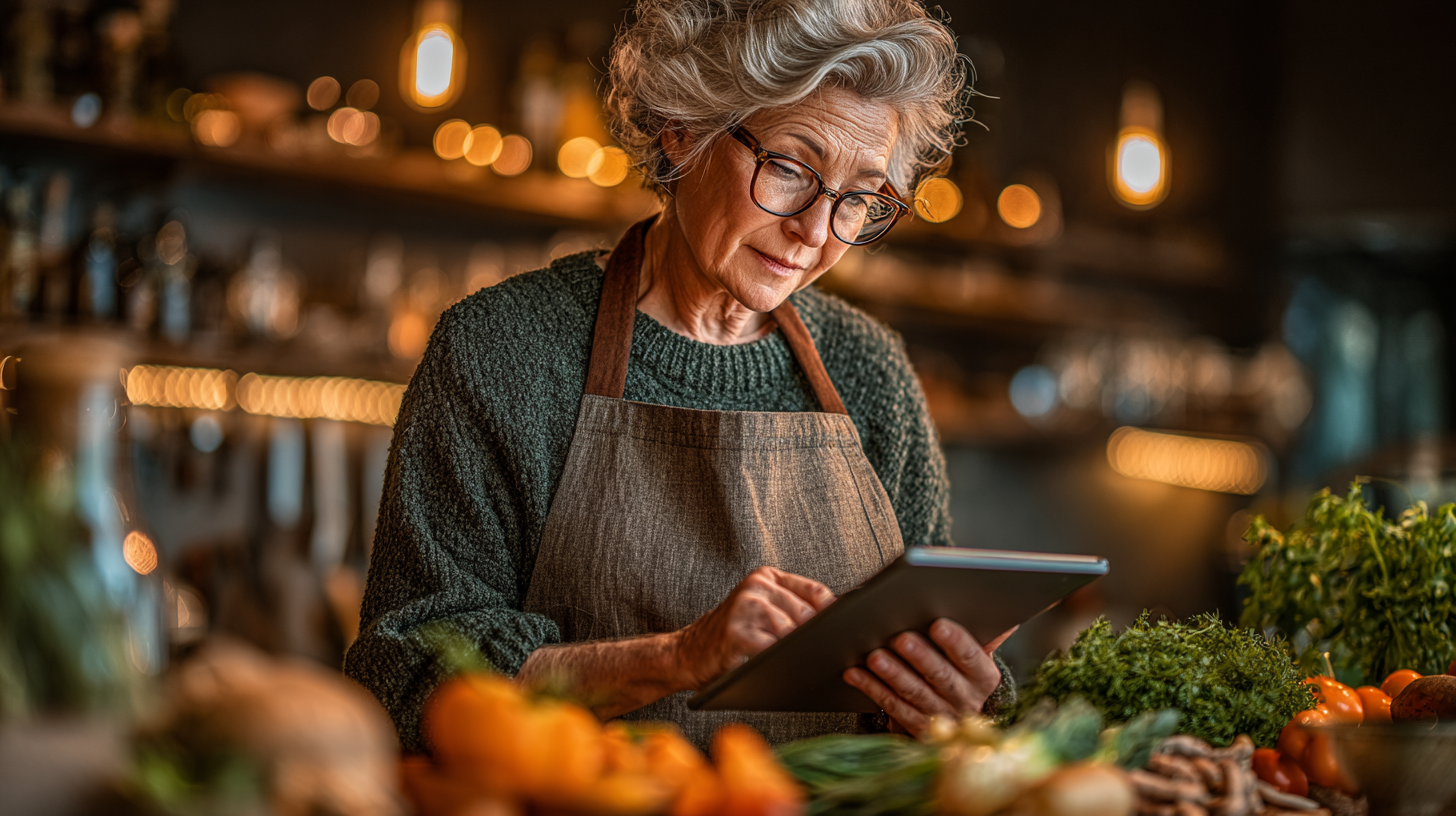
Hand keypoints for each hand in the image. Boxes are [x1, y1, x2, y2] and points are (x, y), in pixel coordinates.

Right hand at [673, 566, 835, 690]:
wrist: (687, 653)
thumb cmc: (732, 636)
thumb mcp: (761, 611)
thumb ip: (793, 608)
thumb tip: (840, 620)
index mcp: (765, 577)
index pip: (815, 592)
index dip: (835, 615)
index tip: (848, 632)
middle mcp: (755, 586)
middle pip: (807, 612)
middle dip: (820, 636)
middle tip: (832, 654)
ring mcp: (745, 607)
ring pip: (792, 630)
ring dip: (803, 650)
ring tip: (808, 663)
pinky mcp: (736, 633)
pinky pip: (772, 649)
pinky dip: (784, 662)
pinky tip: (787, 669)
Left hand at [843, 618, 1014, 737]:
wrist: (952, 715)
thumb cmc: (956, 668)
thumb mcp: (973, 653)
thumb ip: (985, 633)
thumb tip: (1007, 616)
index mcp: (984, 676)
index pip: (972, 657)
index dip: (956, 642)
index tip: (938, 624)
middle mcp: (967, 701)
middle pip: (942, 677)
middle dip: (921, 657)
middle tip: (901, 639)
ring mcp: (942, 718)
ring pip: (915, 694)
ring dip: (893, 674)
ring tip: (874, 656)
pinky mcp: (918, 730)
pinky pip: (894, 708)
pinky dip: (874, 689)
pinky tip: (856, 673)